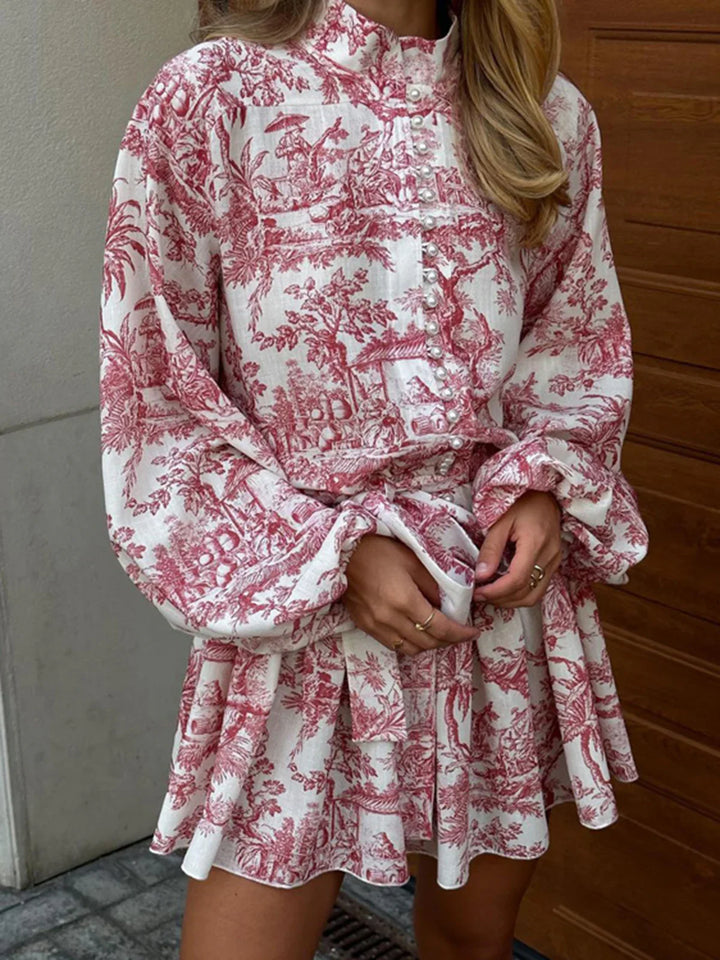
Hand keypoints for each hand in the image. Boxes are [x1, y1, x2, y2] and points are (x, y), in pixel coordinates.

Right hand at [343, 534, 479, 656]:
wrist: (342, 552)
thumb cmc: (379, 550)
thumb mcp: (414, 561)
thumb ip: (434, 585)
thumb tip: (450, 604)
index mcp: (405, 601)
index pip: (441, 628)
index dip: (460, 634)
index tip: (473, 632)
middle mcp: (390, 619)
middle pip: (427, 643)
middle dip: (448, 641)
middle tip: (460, 632)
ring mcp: (375, 625)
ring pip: (410, 649)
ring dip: (429, 645)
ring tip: (440, 633)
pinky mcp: (364, 625)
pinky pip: (393, 644)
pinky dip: (410, 643)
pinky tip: (416, 631)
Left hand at [473, 490, 561, 607]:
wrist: (544, 494)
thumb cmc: (521, 501)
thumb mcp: (500, 521)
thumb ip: (491, 549)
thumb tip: (481, 576)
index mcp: (536, 542)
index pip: (517, 579)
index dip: (496, 591)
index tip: (478, 592)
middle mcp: (550, 555)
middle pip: (526, 592)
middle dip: (500, 599)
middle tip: (479, 595)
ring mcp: (555, 561)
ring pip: (534, 595)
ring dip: (510, 601)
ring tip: (489, 594)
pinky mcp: (554, 563)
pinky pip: (538, 588)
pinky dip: (520, 593)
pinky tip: (504, 588)